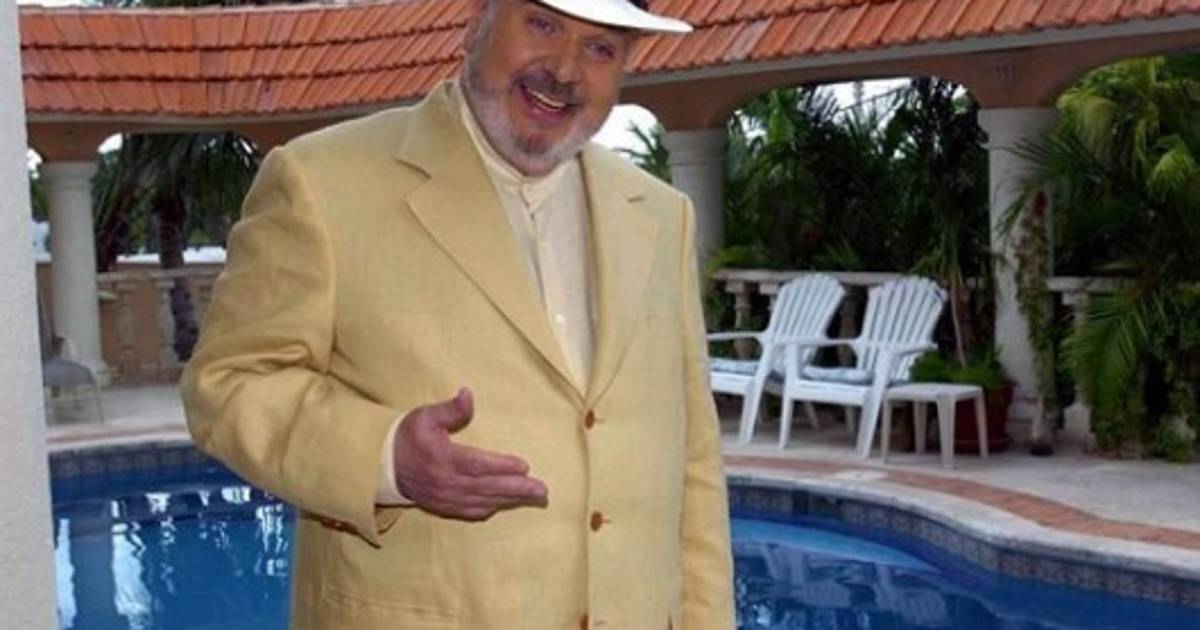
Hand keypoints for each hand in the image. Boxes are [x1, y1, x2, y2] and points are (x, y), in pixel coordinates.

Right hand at [393, 387, 547, 519]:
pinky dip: (491, 508)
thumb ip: (450, 409)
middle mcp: (445, 482)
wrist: (383, 465)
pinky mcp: (443, 507)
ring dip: (510, 500)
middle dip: (516, 489)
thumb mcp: (426, 416)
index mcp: (442, 458)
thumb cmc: (409, 435)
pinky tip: (507, 504)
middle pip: (486, 487)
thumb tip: (468, 394)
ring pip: (482, 502)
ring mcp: (444, 498)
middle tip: (542, 490)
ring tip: (534, 497)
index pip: (477, 464)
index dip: (501, 466)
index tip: (524, 465)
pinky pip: (471, 511)